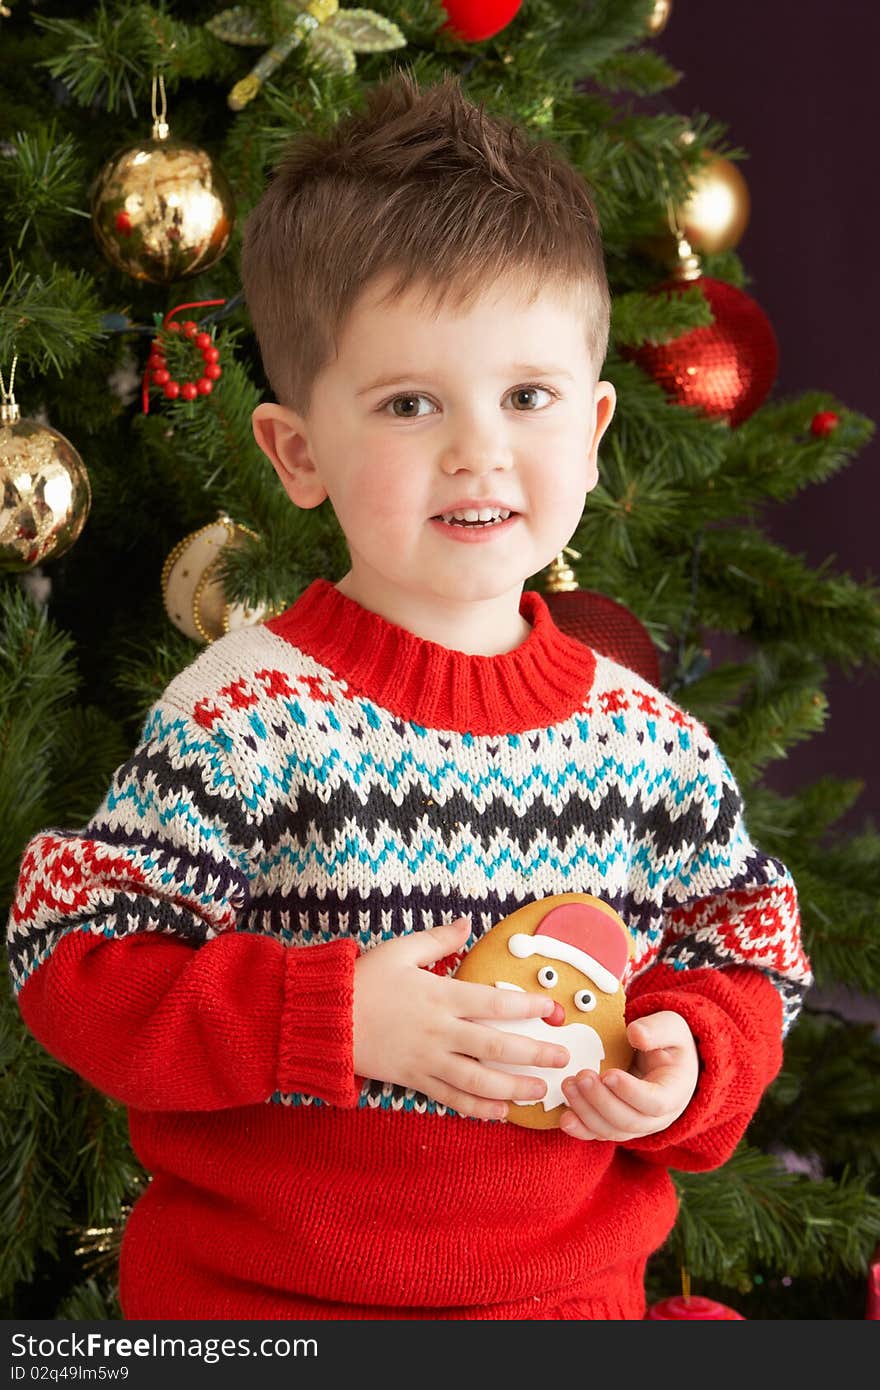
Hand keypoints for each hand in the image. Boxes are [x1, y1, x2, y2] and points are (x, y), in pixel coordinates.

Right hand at [352, 917, 569, 1119]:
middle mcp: (440, 1031)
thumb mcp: (399, 950)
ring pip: (479, 1080)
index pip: (495, 1004)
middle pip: (497, 1047)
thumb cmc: (362, 980)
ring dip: (514, 1088)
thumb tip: (468, 923)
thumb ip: (439, 939)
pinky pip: (451, 1098)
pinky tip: (499, 1112)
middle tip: (562, 1058)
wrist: (323, 1019)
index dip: (528, 1008)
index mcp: (441, 996)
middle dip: (534, 1053)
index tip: (552, 1010)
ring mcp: (428, 1060)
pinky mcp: (414, 1079)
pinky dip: (477, 1108)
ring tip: (540, 1090)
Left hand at [558, 1010, 698, 1141]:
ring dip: (587, 1111)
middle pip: (629, 1120)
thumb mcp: (672, 1028)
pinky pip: (599, 1133)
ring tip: (568, 1085)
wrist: (665, 1061)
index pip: (655, 1102)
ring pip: (611, 1130)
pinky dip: (581, 1129)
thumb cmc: (669, 1044)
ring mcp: (637, 1125)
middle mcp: (657, 1117)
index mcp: (674, 1093)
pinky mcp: (617, 1125)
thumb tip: (636, 1034)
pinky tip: (565, 1118)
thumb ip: (657, 1030)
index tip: (608, 1074)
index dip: (630, 1092)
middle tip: (581, 1076)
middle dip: (601, 1101)